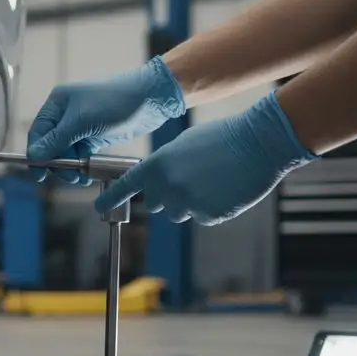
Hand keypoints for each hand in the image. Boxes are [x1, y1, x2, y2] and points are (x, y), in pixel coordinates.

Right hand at [27, 57, 185, 183]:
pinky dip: (82, 164)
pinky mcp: (96, 134)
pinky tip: (87, 173)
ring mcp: (81, 124)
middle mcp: (67, 113)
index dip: (37, 154)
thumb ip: (57, 140)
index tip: (38, 175)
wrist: (152, 98)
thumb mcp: (82, 122)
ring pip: (66, 151)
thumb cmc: (116, 103)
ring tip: (81, 177)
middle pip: (51, 145)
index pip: (38, 132)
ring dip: (70, 166)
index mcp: (58, 102)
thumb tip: (33, 156)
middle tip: (70, 177)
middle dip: (57, 163)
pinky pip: (81, 153)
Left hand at [93, 91, 318, 224]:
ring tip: (211, 181)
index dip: (110, 197)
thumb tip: (158, 182)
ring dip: (190, 202)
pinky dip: (211, 207)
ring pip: (179, 212)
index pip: (126, 186)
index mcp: (158, 165)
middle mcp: (168, 187)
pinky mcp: (209, 216)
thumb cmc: (222, 138)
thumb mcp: (183, 145)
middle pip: (155, 204)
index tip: (98, 206)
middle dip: (166, 196)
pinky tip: (224, 189)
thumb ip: (165, 165)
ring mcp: (188, 204)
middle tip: (188, 179)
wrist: (258, 144)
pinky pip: (203, 217)